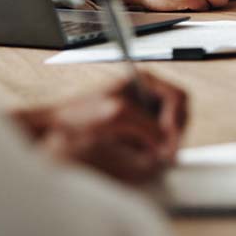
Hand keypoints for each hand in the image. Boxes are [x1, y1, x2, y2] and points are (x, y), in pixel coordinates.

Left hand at [13, 72, 188, 184]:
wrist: (55, 128)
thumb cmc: (79, 114)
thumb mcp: (117, 115)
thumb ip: (145, 125)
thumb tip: (165, 142)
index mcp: (144, 80)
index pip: (178, 97)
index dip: (177, 120)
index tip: (169, 141)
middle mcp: (147, 94)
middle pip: (180, 113)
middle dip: (174, 133)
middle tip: (165, 154)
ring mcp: (143, 111)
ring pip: (171, 128)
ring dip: (165, 143)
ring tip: (152, 155)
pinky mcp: (138, 129)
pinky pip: (158, 140)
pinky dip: (155, 149)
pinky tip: (143, 155)